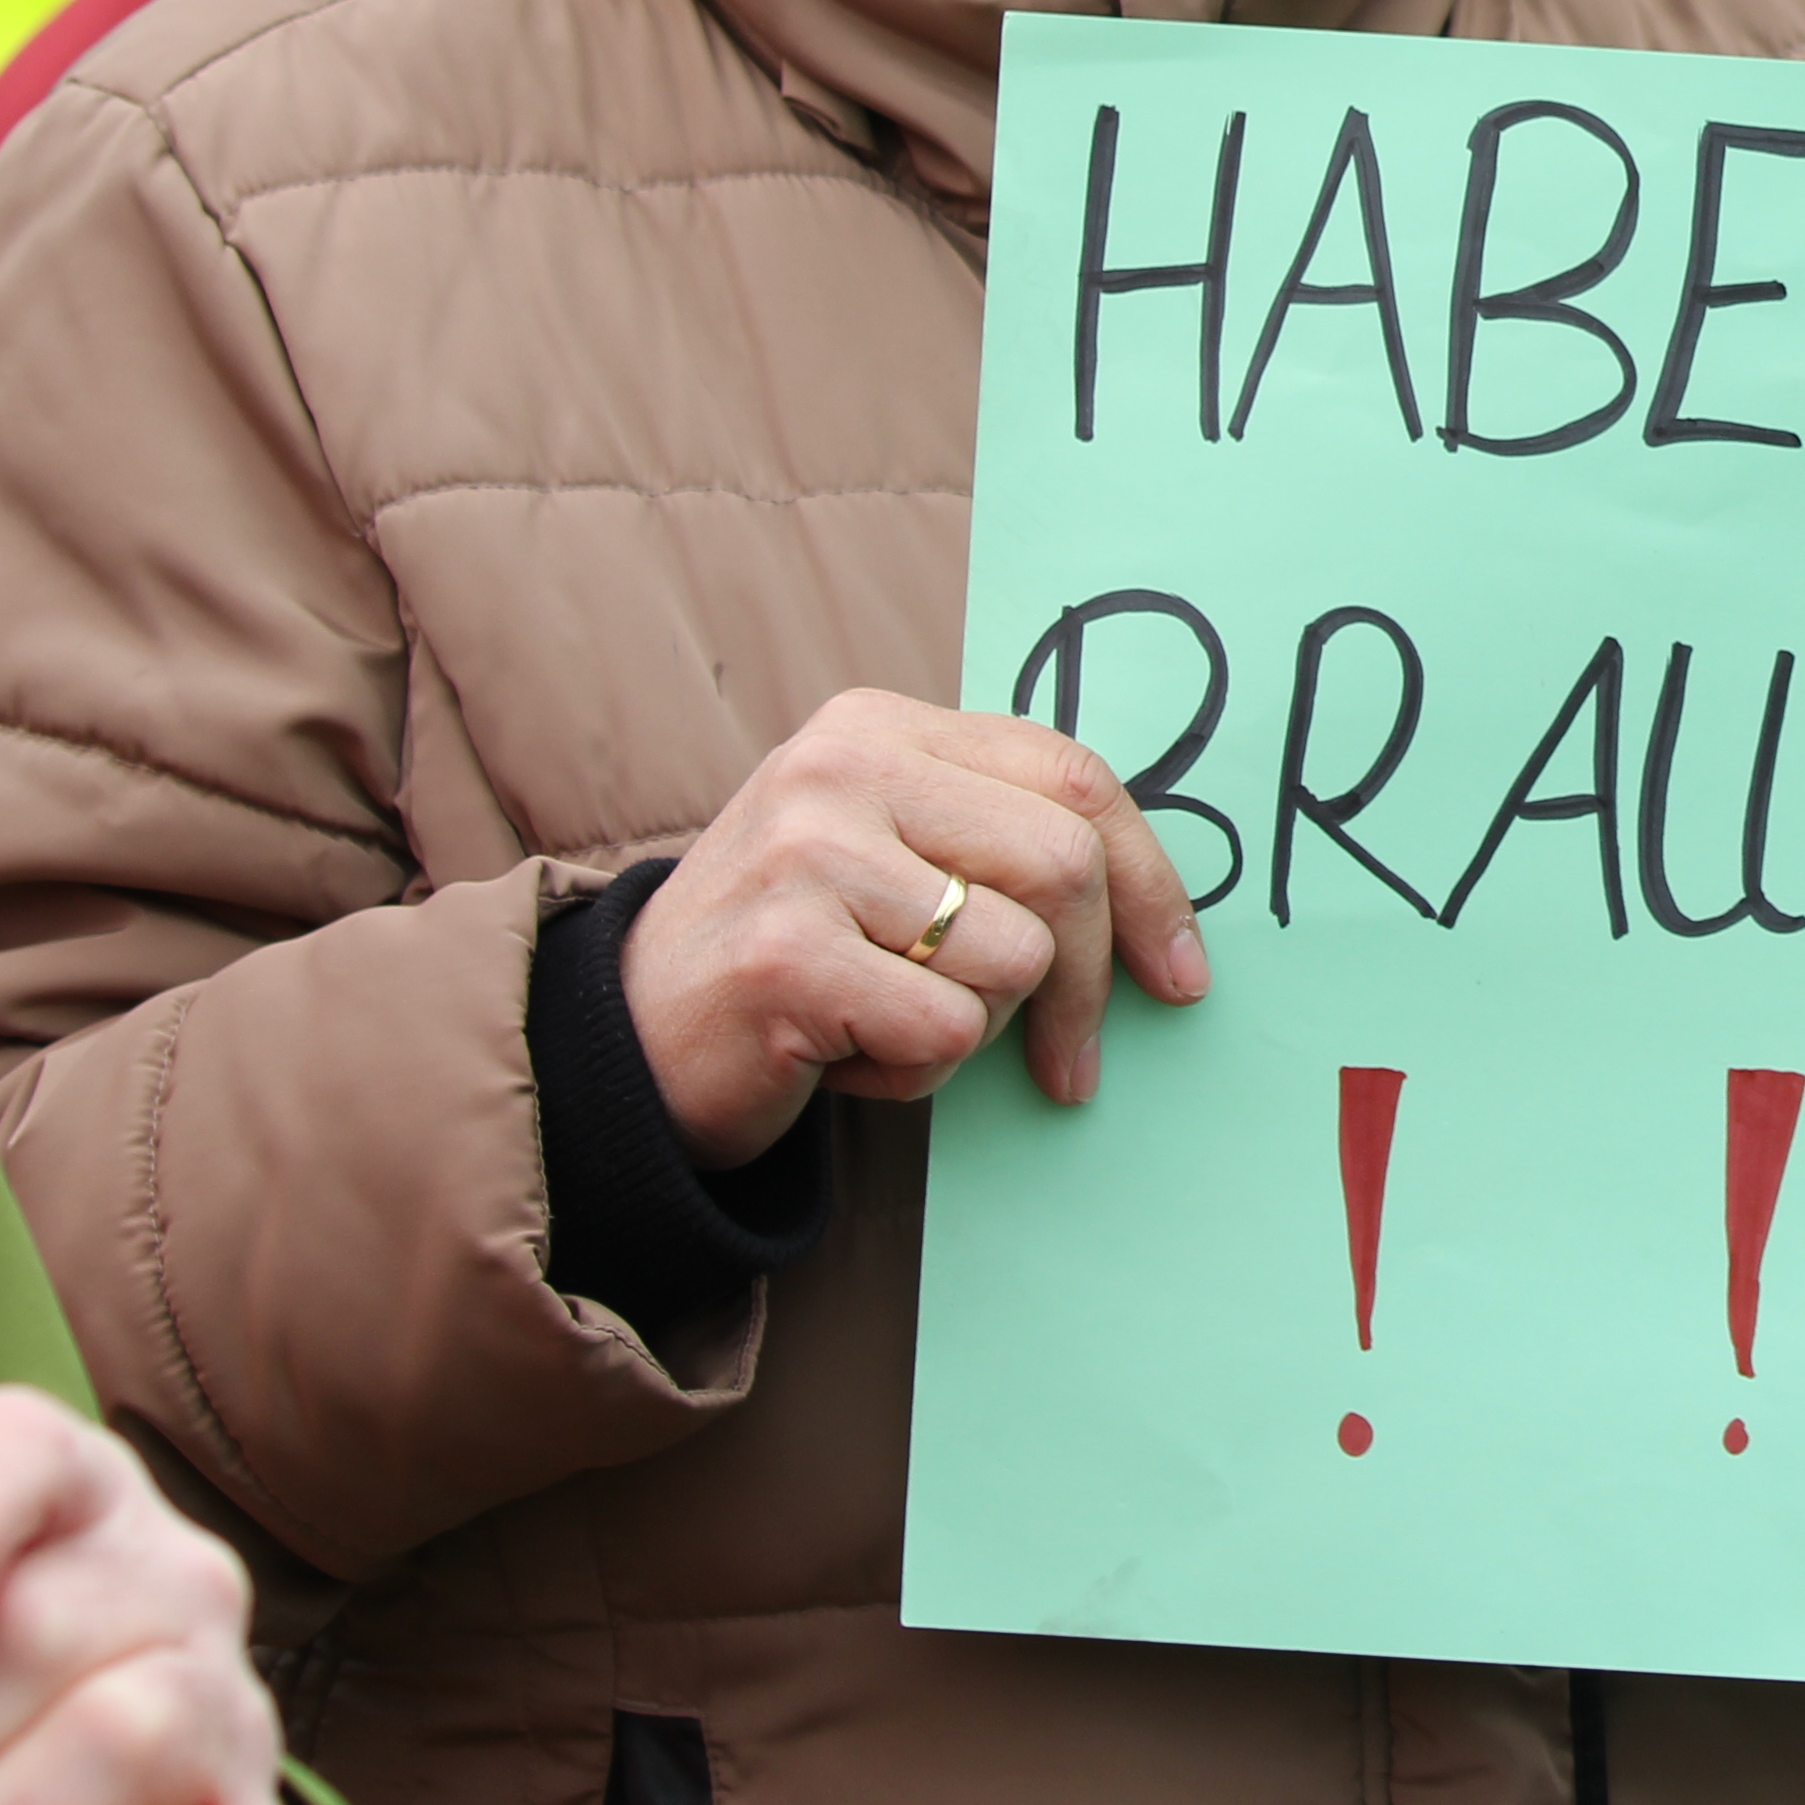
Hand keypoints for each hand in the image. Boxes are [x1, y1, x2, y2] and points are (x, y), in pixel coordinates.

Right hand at [621, 689, 1209, 1170]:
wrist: (624, 1040)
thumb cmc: (793, 955)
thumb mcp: (889, 857)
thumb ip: (996, 839)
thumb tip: (1159, 909)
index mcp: (881, 727)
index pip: (1075, 779)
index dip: (1152, 883)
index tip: (1181, 973)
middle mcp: (842, 770)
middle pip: (1065, 864)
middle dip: (1089, 982)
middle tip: (1071, 1064)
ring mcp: (807, 856)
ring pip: (1012, 958)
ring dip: (975, 1032)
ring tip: (887, 1026)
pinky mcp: (785, 957)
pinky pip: (944, 1034)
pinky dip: (914, 1077)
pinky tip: (844, 1060)